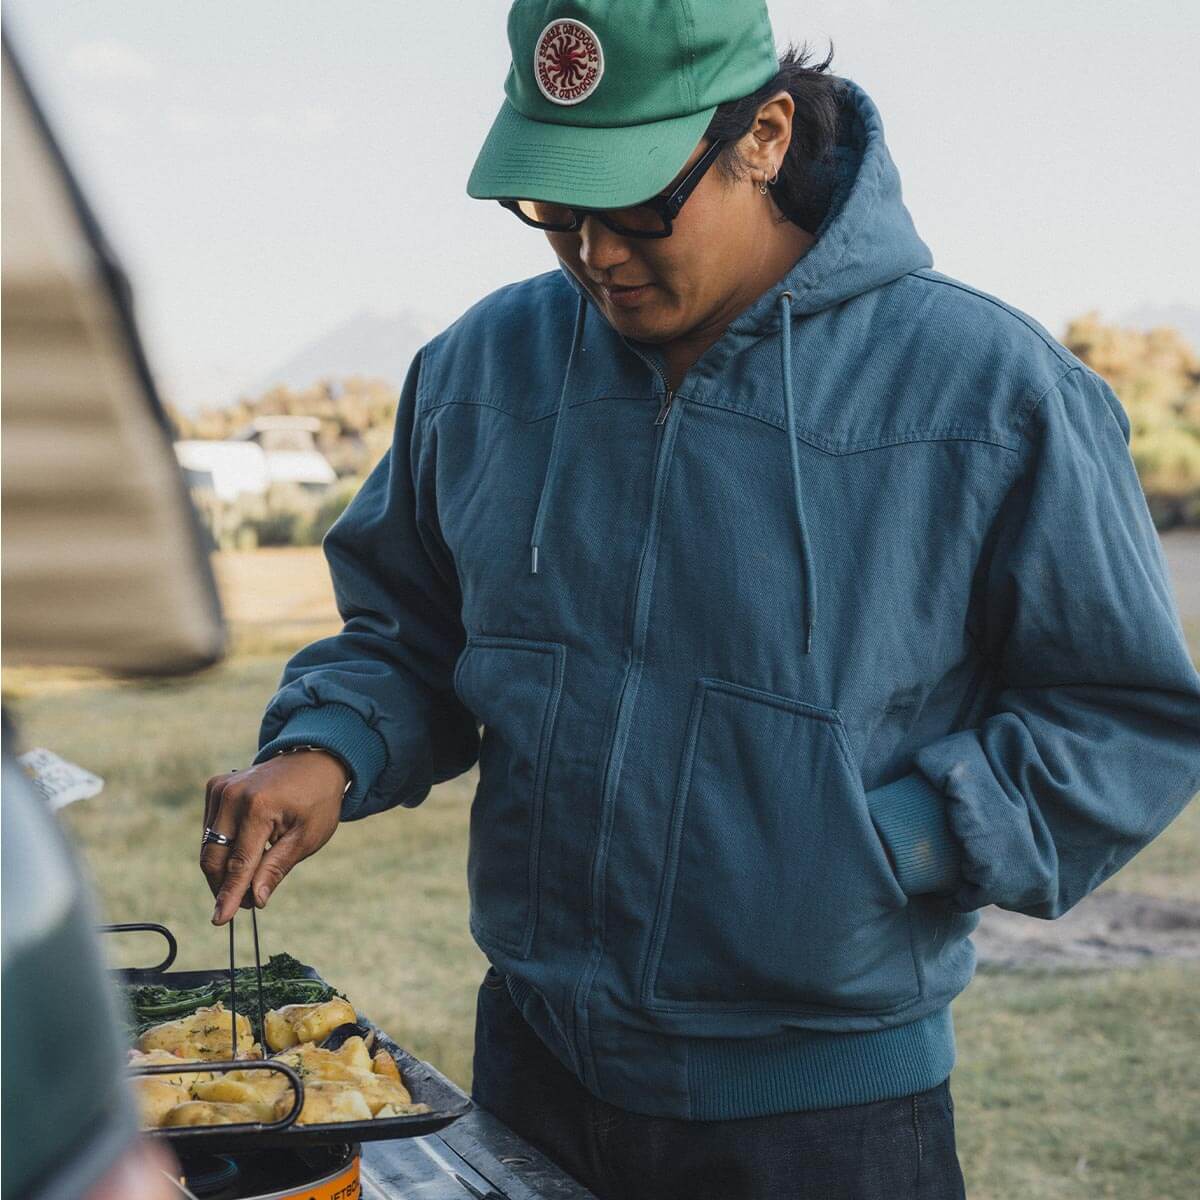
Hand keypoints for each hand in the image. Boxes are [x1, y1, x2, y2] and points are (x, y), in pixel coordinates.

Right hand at [201, 749, 348, 924]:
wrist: (315, 763)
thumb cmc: (317, 801)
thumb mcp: (307, 838)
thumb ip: (276, 868)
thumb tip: (255, 900)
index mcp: (258, 806)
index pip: (239, 863)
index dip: (230, 895)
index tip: (220, 920)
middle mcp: (232, 795)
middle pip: (214, 857)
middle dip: (225, 886)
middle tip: (246, 904)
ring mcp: (221, 788)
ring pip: (208, 845)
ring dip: (223, 869)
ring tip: (252, 876)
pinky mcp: (215, 786)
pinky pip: (210, 829)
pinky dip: (223, 846)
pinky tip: (248, 846)